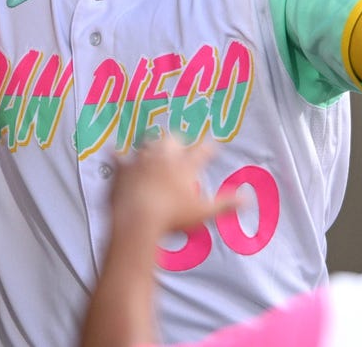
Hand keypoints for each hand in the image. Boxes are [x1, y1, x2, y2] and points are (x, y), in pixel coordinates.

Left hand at [110, 137, 237, 235]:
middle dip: (178, 140)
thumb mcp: (203, 213)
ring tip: (154, 147)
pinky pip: (118, 157)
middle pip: (173, 140)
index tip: (213, 145)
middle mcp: (163, 158)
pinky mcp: (122, 170)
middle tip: (182, 144)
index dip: (209, 148)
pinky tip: (113, 152)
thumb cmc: (172, 217)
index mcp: (184, 166)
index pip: (201, 151)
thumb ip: (225, 204)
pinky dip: (116, 155)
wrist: (137, 220)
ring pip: (147, 144)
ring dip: (152, 145)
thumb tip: (247, 200)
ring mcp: (140, 161)